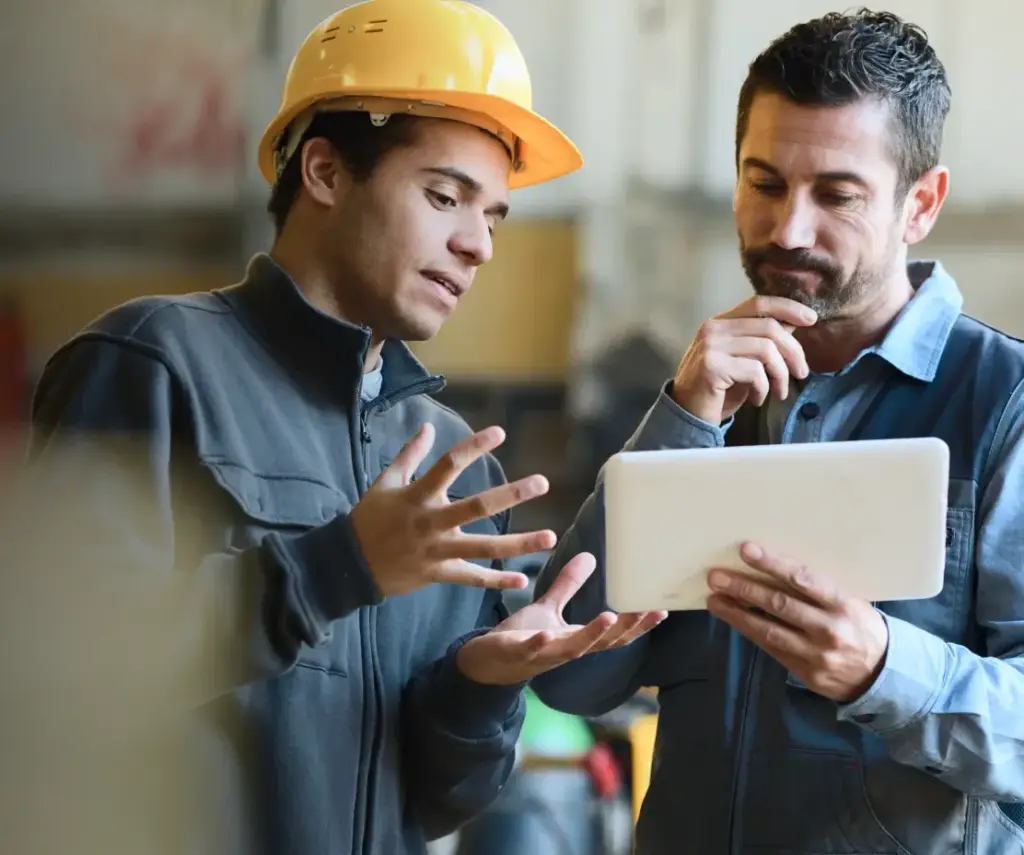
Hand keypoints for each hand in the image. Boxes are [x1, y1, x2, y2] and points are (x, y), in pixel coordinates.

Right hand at [350, 423, 555, 596]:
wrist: (350, 565)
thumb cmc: (369, 519)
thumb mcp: (385, 483)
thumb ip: (409, 455)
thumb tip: (428, 427)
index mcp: (417, 496)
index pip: (449, 465)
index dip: (474, 447)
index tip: (500, 432)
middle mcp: (431, 523)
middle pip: (477, 507)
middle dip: (511, 495)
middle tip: (542, 483)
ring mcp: (437, 551)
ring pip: (484, 548)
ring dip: (519, 544)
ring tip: (551, 537)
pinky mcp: (439, 574)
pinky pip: (472, 579)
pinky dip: (496, 581)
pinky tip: (522, 580)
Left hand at [456, 552, 667, 684]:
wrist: (485, 664)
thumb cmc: (521, 638)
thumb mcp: (549, 609)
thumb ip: (569, 586)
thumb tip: (591, 557)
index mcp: (575, 639)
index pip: (613, 635)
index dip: (638, 625)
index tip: (662, 609)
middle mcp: (564, 650)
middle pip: (601, 643)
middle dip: (625, 629)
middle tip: (648, 611)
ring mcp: (541, 655)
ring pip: (571, 649)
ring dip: (590, 635)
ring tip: (609, 617)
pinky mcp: (515, 654)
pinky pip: (529, 651)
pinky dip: (539, 645)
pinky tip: (546, 635)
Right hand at [671, 295, 817, 423]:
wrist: (687, 415)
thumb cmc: (717, 390)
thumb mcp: (743, 361)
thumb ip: (762, 341)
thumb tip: (793, 323)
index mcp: (719, 323)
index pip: (758, 303)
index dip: (788, 307)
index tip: (811, 319)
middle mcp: (713, 329)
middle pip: (769, 327)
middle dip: (793, 351)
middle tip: (801, 373)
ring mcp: (710, 346)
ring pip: (766, 350)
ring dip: (780, 374)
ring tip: (779, 391)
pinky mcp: (712, 367)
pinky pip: (755, 371)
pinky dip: (763, 388)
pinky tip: (756, 399)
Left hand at [705, 542, 888, 702]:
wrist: (884, 674)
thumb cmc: (861, 626)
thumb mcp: (850, 601)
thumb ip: (818, 589)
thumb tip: (774, 567)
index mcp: (843, 603)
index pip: (802, 579)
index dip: (772, 564)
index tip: (746, 550)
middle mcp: (829, 628)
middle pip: (779, 604)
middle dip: (744, 588)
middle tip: (716, 576)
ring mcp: (816, 653)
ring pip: (769, 630)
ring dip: (737, 613)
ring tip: (715, 599)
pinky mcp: (806, 672)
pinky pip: (772, 649)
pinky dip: (750, 632)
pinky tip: (733, 618)